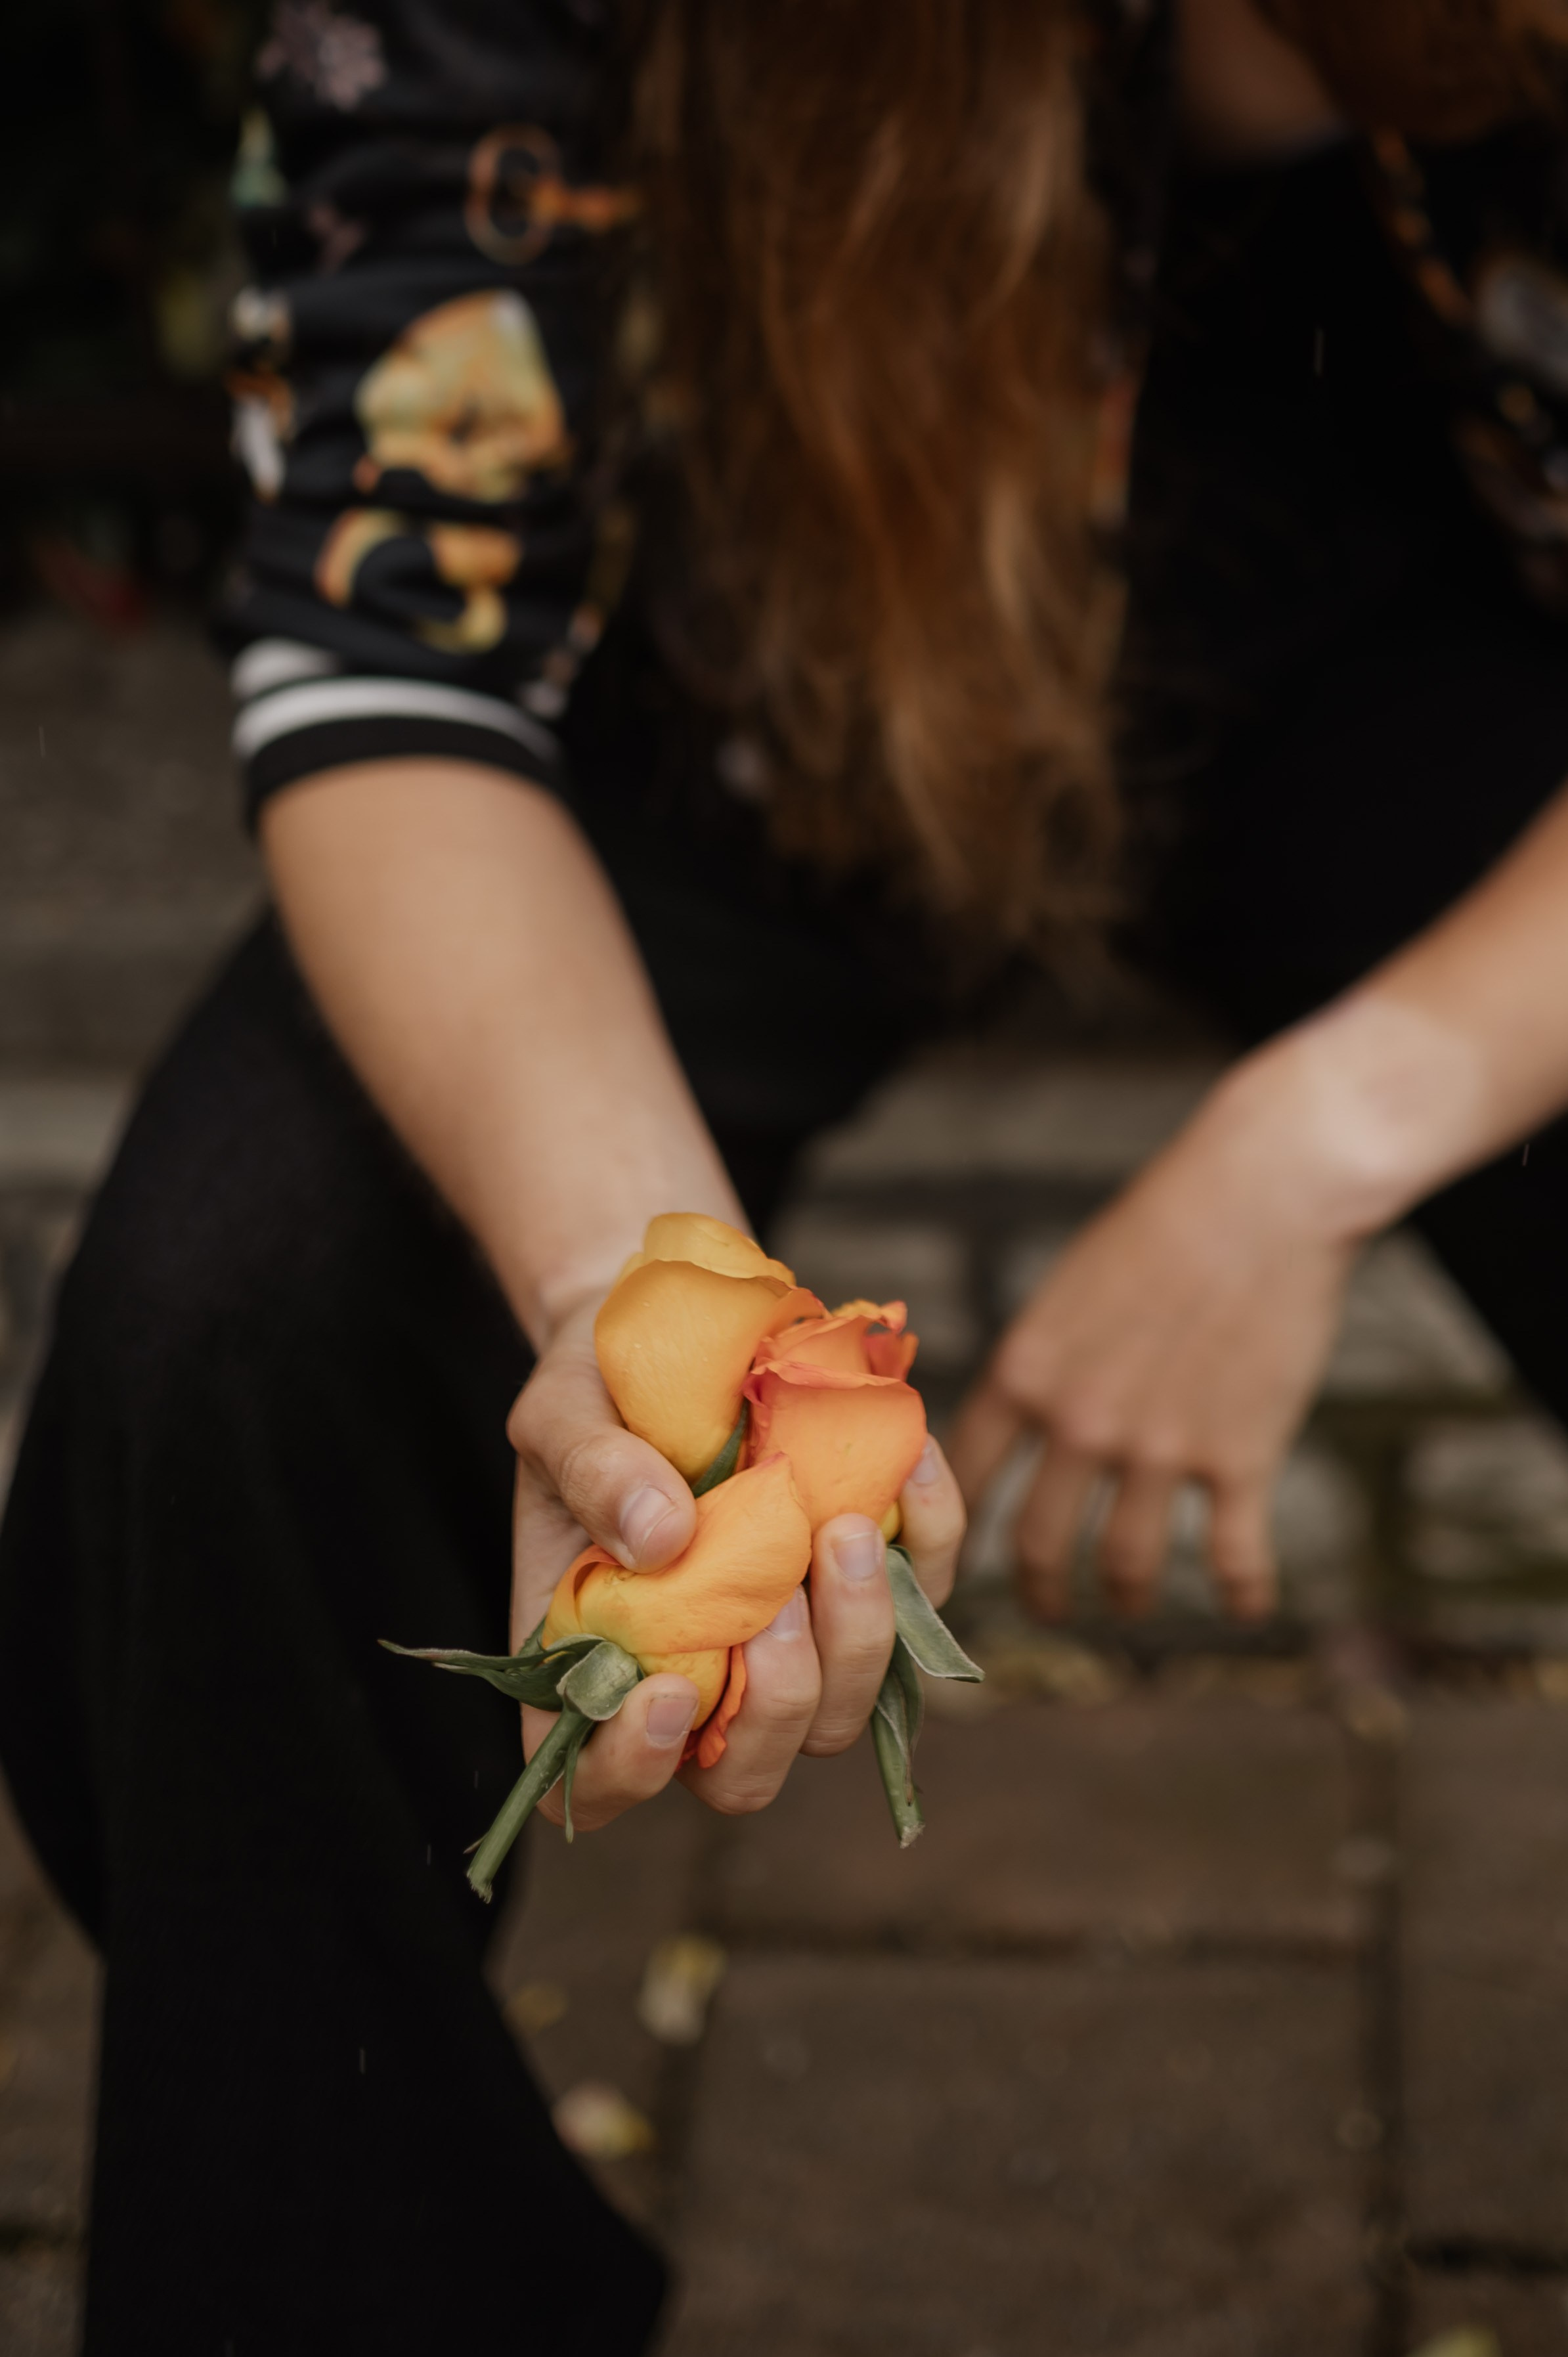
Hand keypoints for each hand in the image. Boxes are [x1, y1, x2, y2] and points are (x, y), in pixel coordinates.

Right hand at [506, 1296, 965, 1832]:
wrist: (670, 1328)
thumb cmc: (593, 1390)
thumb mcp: (561, 1412)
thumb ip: (592, 1470)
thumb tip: (663, 1536)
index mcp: (595, 1662)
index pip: (596, 1780)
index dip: (631, 1772)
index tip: (669, 1693)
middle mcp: (696, 1679)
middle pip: (746, 1774)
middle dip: (779, 1704)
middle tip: (780, 1599)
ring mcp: (788, 1644)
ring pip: (844, 1715)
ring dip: (860, 1639)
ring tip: (845, 1526)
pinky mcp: (862, 1587)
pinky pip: (923, 1603)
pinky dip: (929, 1542)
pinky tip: (909, 1461)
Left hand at [948, 1049, 1362, 1621]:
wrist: (1265, 1195)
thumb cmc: (1164, 1225)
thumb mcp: (1067, 1289)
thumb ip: (1042, 1365)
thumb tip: (1017, 1421)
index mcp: (1026, 1373)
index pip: (965, 1479)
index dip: (953, 1531)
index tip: (955, 1562)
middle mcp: (1082, 1422)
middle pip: (1037, 1544)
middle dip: (1038, 1590)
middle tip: (1046, 1607)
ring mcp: (1161, 1448)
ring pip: (1124, 1566)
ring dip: (1124, 1598)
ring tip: (1127, 1603)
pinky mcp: (1240, 1457)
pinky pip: (1232, 1557)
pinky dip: (1241, 1593)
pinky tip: (1245, 1607)